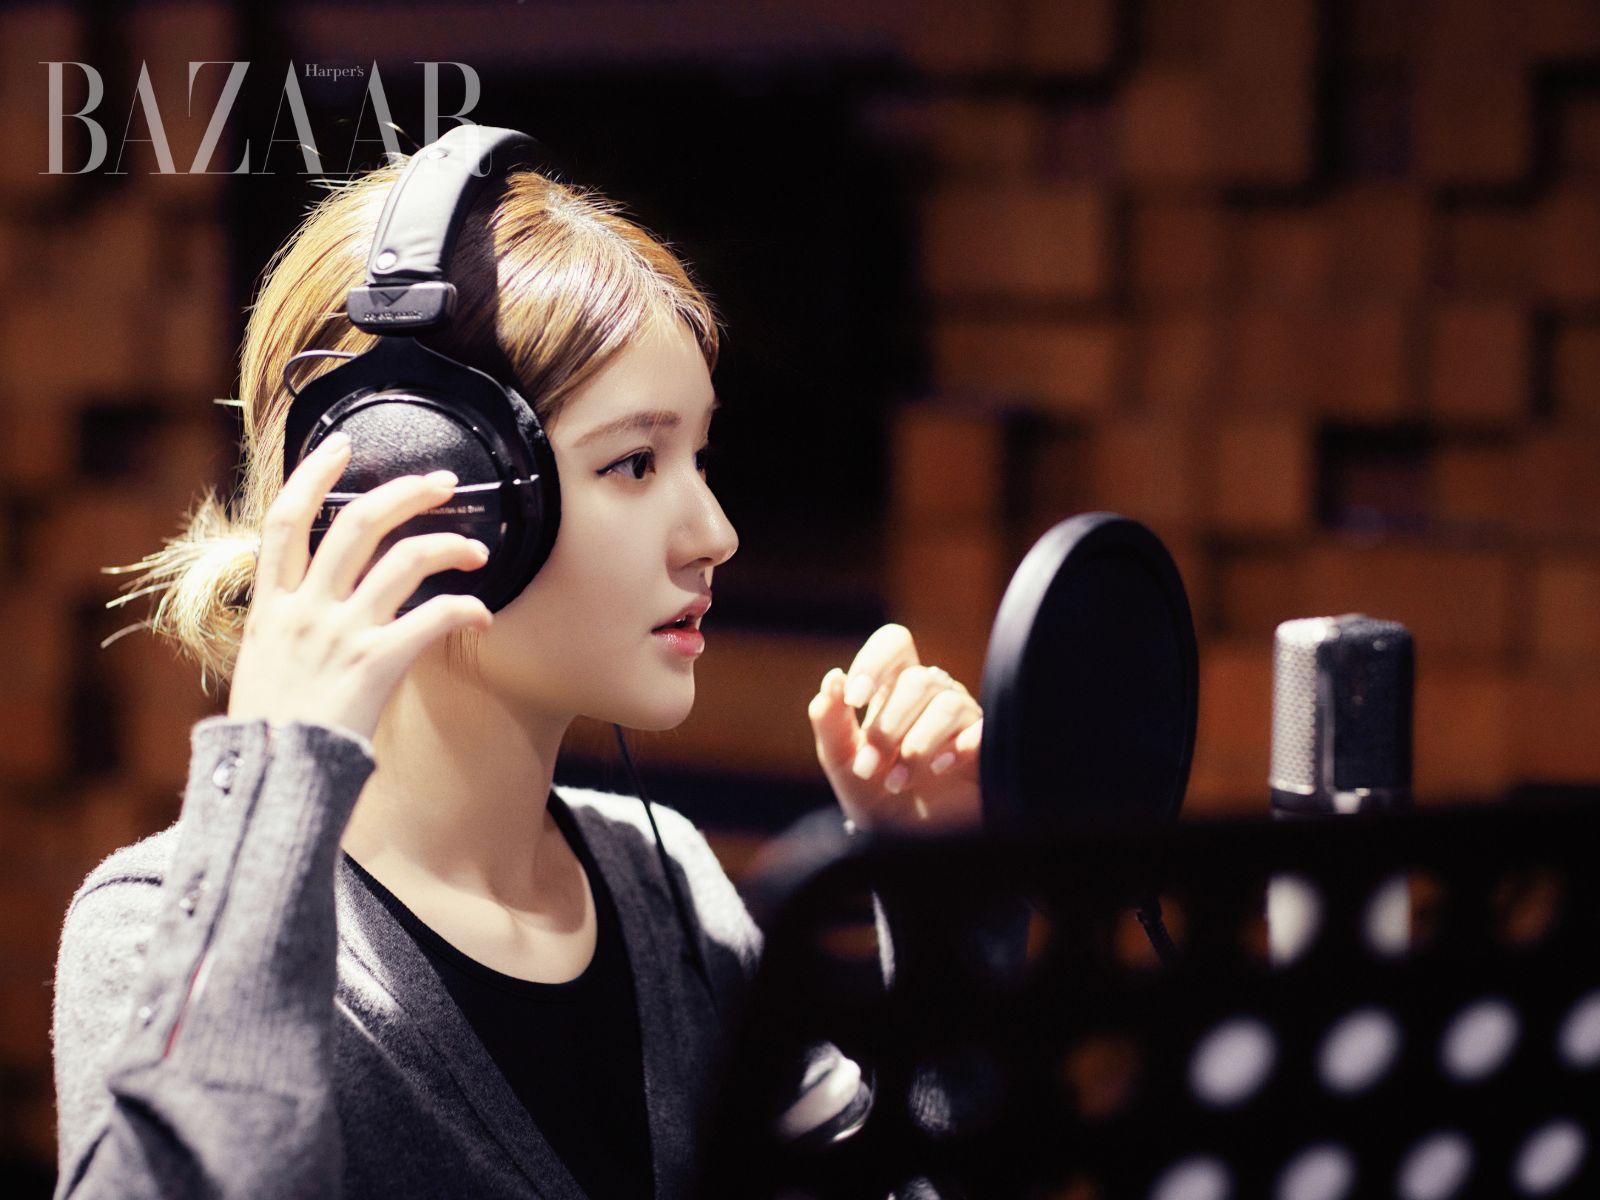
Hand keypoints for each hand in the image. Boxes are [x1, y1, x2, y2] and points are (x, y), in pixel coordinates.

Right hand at [228, 432, 493, 741]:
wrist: (273, 781)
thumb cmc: (270, 733)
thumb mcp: (260, 666)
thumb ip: (284, 627)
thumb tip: (300, 603)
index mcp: (271, 607)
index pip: (284, 520)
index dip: (311, 474)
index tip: (341, 445)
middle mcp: (305, 610)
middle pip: (357, 524)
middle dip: (404, 492)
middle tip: (442, 480)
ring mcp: (341, 634)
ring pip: (403, 561)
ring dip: (448, 546)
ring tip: (476, 551)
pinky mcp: (376, 664)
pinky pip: (432, 618)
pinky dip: (464, 609)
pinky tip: (481, 616)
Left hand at [808, 623, 982, 832]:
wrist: (909, 845)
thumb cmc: (874, 798)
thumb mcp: (841, 764)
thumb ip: (829, 723)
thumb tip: (832, 680)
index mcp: (893, 690)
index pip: (894, 643)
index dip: (875, 661)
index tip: (854, 698)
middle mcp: (930, 697)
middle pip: (918, 679)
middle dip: (887, 726)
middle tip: (869, 767)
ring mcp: (962, 719)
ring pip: (947, 703)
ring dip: (916, 745)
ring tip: (898, 782)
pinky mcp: (987, 746)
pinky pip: (980, 728)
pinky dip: (956, 747)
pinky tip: (940, 769)